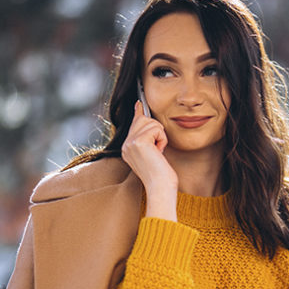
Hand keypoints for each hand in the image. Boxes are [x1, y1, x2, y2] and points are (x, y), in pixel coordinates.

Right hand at [121, 101, 177, 219]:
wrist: (160, 187)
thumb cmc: (161, 174)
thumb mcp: (152, 153)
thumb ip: (148, 137)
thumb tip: (146, 120)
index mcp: (127, 147)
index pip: (134, 124)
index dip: (138, 112)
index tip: (139, 102)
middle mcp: (126, 144)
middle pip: (143, 119)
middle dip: (157, 130)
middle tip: (158, 149)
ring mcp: (130, 143)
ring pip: (151, 123)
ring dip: (161, 137)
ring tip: (158, 153)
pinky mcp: (139, 142)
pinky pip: (157, 129)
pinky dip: (162, 140)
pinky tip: (159, 153)